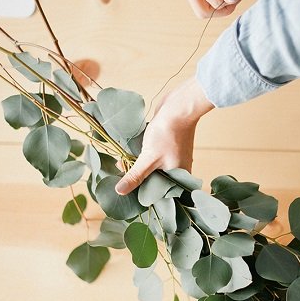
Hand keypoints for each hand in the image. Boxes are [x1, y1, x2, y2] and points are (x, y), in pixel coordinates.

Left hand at [115, 77, 213, 194]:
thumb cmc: (167, 134)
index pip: (159, 192)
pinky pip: (152, 156)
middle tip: (120, 176)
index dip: (143, 193)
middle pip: (154, 180)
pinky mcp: (166, 146)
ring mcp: (173, 157)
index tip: (126, 193)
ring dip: (138, 166)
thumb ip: (135, 175)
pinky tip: (129, 155)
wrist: (177, 107)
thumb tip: (120, 191)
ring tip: (122, 165)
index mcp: (178, 176)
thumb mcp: (148, 158)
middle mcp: (178, 169)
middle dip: (138, 178)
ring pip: (152, 167)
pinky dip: (142, 156)